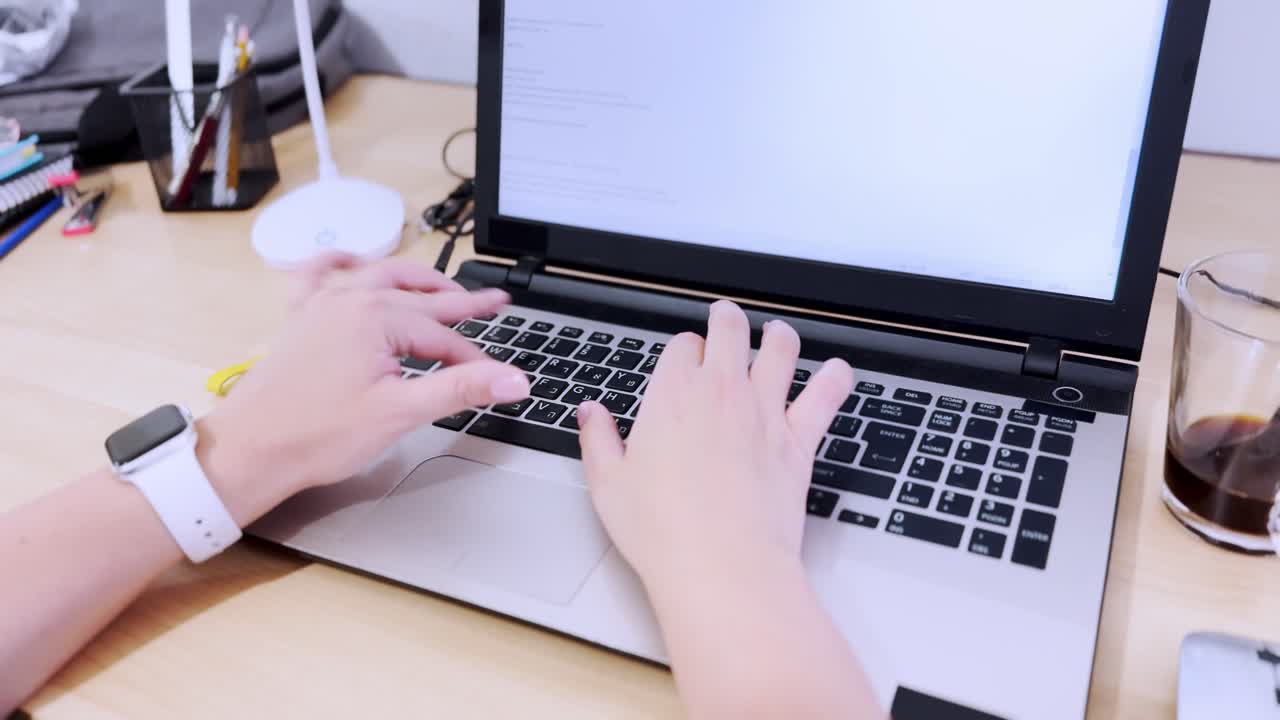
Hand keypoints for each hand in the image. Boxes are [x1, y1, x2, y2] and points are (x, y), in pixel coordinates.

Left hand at [199, 254, 530, 525]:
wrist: (249, 451)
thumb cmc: (314, 436)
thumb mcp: (400, 413)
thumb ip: (461, 389)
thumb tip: (513, 380)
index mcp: (375, 318)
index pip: (443, 336)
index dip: (473, 360)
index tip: (496, 378)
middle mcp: (348, 301)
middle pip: (419, 299)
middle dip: (460, 302)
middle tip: (494, 301)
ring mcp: (320, 307)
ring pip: (378, 276)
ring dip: (415, 279)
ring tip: (443, 284)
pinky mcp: (299, 322)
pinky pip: (317, 276)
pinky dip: (337, 263)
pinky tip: (349, 260)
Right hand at [576, 300, 853, 587]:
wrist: (721, 565)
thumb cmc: (663, 531)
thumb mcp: (609, 484)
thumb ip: (599, 440)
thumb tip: (591, 414)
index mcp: (673, 394)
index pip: (683, 346)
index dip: (683, 350)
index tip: (683, 362)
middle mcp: (722, 391)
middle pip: (730, 331)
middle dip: (727, 320)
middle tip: (726, 319)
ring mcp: (765, 412)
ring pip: (781, 349)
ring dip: (780, 336)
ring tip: (778, 334)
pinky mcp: (799, 440)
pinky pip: (826, 395)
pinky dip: (836, 378)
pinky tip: (838, 372)